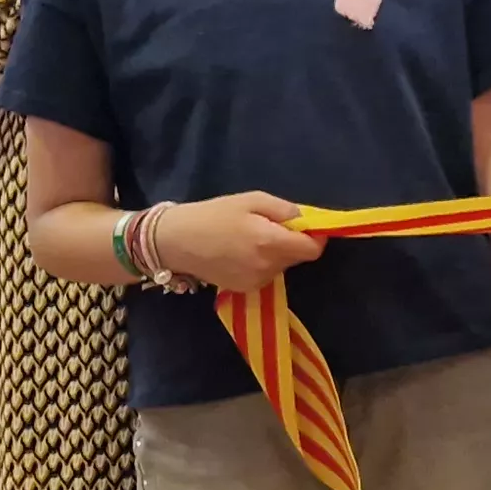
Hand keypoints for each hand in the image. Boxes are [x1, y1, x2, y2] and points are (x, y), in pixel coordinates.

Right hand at [150, 192, 324, 293]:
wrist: (174, 241)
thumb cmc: (212, 215)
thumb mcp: (250, 199)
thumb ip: (283, 209)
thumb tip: (306, 219)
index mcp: (269, 242)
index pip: (312, 250)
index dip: (315, 238)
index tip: (306, 227)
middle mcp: (266, 267)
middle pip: (297, 257)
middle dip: (292, 242)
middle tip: (270, 225)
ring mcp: (255, 282)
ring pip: (281, 267)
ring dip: (277, 253)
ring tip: (250, 238)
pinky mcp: (243, 289)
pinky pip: (266, 275)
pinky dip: (262, 264)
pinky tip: (241, 253)